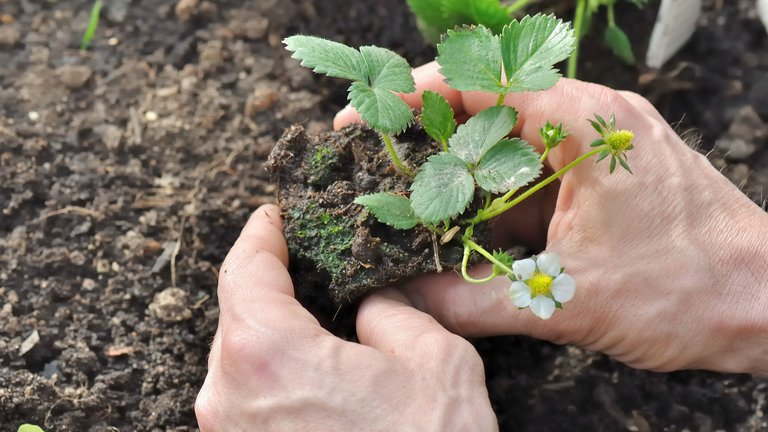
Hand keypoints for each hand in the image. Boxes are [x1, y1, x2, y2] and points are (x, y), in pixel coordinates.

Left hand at [195, 205, 497, 430]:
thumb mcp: (432, 359)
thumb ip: (391, 311)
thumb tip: (368, 304)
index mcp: (267, 354)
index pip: (245, 269)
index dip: (261, 234)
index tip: (274, 217)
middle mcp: (230, 396)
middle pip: (238, 314)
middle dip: (272, 283)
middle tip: (310, 261)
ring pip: (241, 359)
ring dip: (274, 331)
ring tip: (319, 316)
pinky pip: (250, 398)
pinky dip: (275, 372)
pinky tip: (317, 371)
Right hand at [336, 63, 767, 374]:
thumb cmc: (689, 288)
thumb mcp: (568, 297)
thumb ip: (474, 299)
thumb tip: (404, 299)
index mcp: (582, 122)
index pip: (479, 83)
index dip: (412, 97)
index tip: (364, 118)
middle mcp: (589, 120)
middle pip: (488, 111)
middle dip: (429, 141)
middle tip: (379, 172)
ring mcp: (598, 148)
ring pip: (509, 148)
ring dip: (463, 178)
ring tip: (414, 208)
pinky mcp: (601, 179)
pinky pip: (534, 177)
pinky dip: (496, 202)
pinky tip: (467, 233)